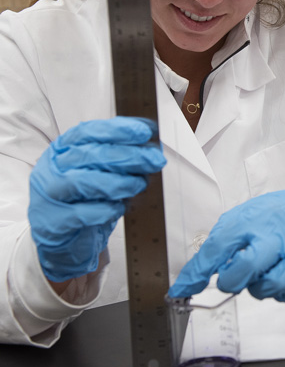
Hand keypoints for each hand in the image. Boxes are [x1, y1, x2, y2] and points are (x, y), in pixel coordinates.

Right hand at [28, 117, 166, 282]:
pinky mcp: (53, 222)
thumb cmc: (83, 197)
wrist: (63, 236)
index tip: (144, 132)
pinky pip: (81, 214)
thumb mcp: (99, 171)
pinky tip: (120, 207)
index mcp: (63, 148)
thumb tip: (151, 149)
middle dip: (127, 156)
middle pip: (89, 155)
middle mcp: (53, 167)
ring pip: (83, 182)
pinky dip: (106, 209)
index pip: (87, 132)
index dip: (117, 130)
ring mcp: (49, 194)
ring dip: (119, 182)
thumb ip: (119, 157)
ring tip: (139, 184)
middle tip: (153, 160)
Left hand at [168, 190, 284, 306]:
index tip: (183, 290)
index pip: (218, 248)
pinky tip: (284, 283)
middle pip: (249, 267)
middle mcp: (276, 237)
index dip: (197, 273)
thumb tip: (188, 284)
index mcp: (252, 223)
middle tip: (236, 275)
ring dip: (261, 289)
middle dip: (234, 280)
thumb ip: (214, 251)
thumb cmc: (268, 219)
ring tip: (263, 274)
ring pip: (273, 286)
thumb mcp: (236, 223)